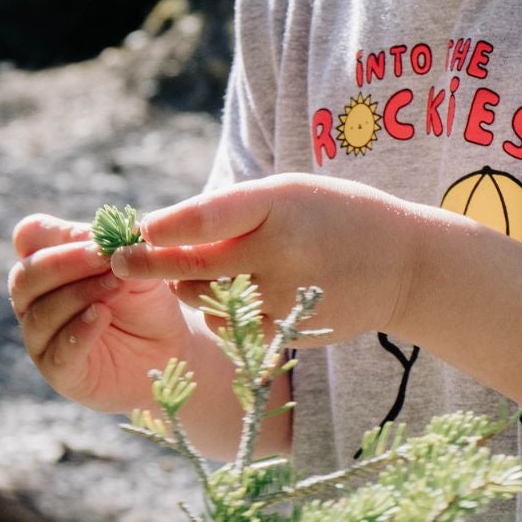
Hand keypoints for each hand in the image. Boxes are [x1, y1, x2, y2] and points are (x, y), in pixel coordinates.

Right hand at [8, 212, 197, 414]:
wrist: (168, 349)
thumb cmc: (145, 301)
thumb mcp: (137, 267)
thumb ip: (122, 249)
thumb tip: (117, 232)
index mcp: (47, 265)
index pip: (29, 238)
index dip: (53, 234)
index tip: (94, 235)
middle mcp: (34, 301)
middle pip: (26, 277)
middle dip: (66, 263)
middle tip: (104, 256)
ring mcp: (42, 339)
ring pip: (42, 313)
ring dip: (80, 294)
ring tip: (116, 285)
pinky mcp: (59, 372)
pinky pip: (58, 352)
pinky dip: (78, 331)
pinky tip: (101, 316)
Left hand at [107, 173, 421, 347]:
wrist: (403, 266)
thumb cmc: (336, 215)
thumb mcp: (290, 192)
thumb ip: (233, 210)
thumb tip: (164, 230)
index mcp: (280, 206)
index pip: (207, 218)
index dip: (163, 227)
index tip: (132, 230)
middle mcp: (279, 253)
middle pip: (194, 265)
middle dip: (149, 263)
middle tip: (118, 260)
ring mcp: (283, 297)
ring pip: (206, 297)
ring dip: (190, 284)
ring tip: (202, 267)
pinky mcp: (286, 329)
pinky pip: (230, 324)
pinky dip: (222, 309)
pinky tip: (242, 291)